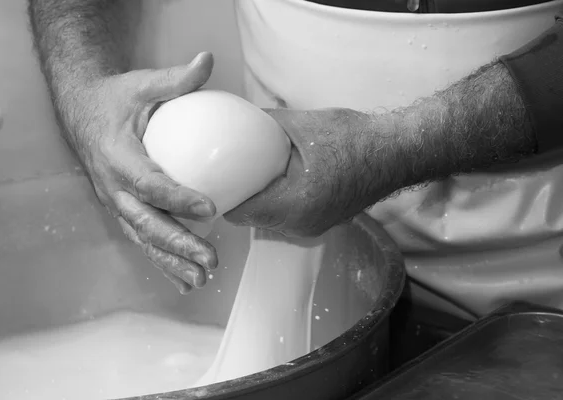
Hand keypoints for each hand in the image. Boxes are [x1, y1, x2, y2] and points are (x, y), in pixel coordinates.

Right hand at [63, 52, 217, 293]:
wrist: (82, 113)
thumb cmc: (115, 100)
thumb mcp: (142, 84)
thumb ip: (175, 79)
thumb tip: (207, 60)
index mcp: (118, 156)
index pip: (149, 182)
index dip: (177, 198)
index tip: (209, 208)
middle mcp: (113, 186)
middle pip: (146, 221)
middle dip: (178, 243)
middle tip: (209, 259)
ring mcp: (116, 202)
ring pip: (143, 238)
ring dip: (171, 261)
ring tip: (200, 279)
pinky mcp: (122, 210)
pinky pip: (142, 240)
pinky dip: (162, 262)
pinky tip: (183, 281)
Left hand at [224, 108, 392, 237]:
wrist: (396, 154)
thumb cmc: (355, 138)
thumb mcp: (302, 123)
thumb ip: (264, 123)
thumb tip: (235, 118)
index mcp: (295, 204)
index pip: (240, 211)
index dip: (221, 196)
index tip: (210, 178)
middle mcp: (301, 225)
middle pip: (250, 219)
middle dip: (236, 197)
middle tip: (223, 172)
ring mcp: (312, 228)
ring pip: (267, 220)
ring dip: (255, 200)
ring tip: (246, 173)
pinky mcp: (320, 223)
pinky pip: (284, 218)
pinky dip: (274, 201)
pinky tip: (273, 178)